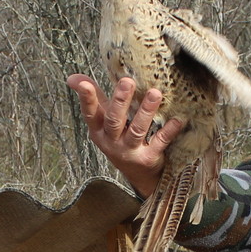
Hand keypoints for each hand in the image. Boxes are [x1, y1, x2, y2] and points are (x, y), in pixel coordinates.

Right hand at [67, 74, 187, 197]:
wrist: (137, 173)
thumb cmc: (118, 138)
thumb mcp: (103, 121)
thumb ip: (93, 98)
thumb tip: (72, 78)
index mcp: (99, 130)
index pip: (90, 113)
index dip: (86, 99)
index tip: (85, 84)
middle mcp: (112, 141)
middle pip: (115, 120)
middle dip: (120, 100)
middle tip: (127, 81)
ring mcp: (130, 151)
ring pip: (137, 130)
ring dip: (146, 111)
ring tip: (155, 93)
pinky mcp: (148, 158)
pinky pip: (159, 142)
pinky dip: (169, 131)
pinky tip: (177, 119)